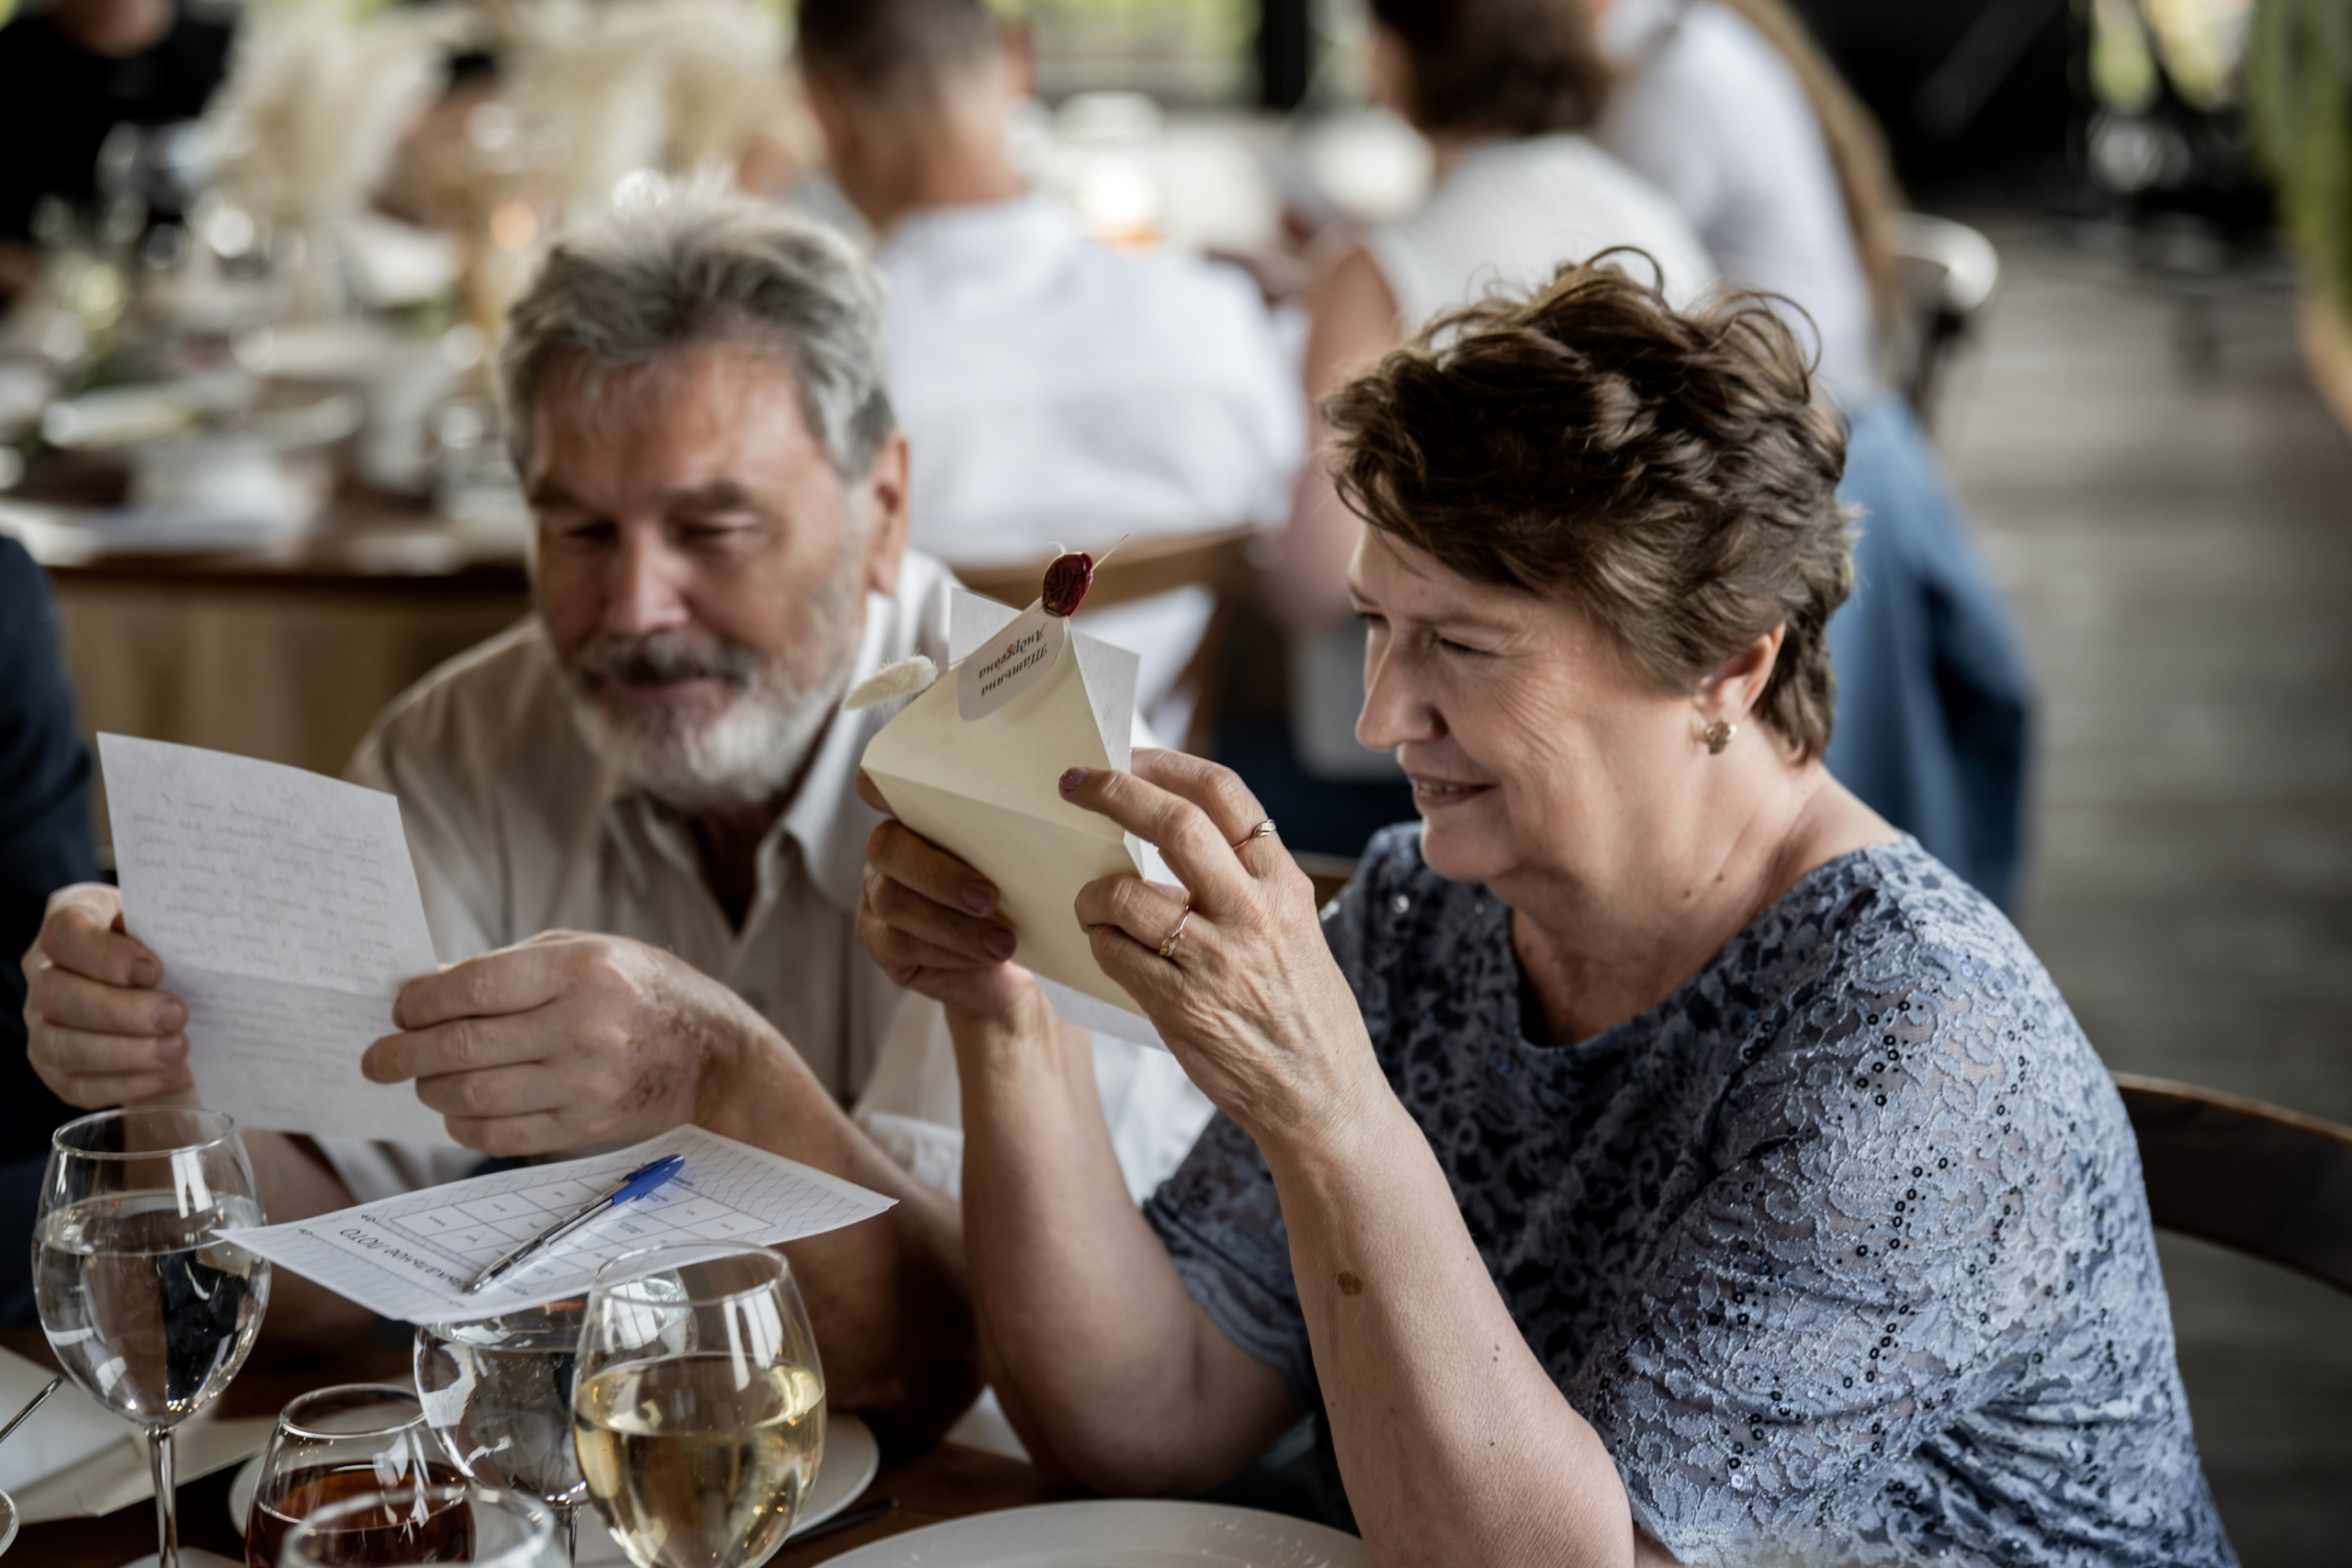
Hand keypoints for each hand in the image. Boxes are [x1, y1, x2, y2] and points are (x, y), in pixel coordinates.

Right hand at [22, 883, 194, 1106]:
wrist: (162, 992)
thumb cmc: (165, 948)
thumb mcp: (167, 925)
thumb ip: (170, 930)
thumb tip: (201, 946)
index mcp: (68, 924)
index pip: (65, 933)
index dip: (105, 955)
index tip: (154, 970)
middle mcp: (43, 973)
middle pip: (60, 996)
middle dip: (123, 1012)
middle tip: (177, 1015)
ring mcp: (42, 1023)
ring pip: (62, 1046)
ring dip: (126, 1053)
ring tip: (178, 1048)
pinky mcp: (55, 1067)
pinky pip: (78, 1085)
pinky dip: (127, 1084)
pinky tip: (170, 1074)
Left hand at [362, 933, 772, 1156]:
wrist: (717, 1060)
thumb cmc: (645, 993)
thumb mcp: (591, 952)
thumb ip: (514, 967)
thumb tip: (430, 993)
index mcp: (583, 970)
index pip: (474, 987)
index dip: (420, 1002)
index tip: (399, 1009)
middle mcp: (583, 1027)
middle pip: (463, 1046)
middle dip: (404, 1053)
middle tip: (377, 1057)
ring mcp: (585, 1084)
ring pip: (473, 1095)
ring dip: (431, 1090)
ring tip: (422, 1081)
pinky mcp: (585, 1128)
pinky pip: (501, 1134)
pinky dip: (465, 1125)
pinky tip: (458, 1110)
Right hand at [854, 769, 1036, 1021]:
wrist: (1011, 965)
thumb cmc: (1016, 899)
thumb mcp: (1020, 861)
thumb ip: (1014, 830)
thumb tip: (1058, 794)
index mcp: (917, 819)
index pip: (879, 785)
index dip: (880, 783)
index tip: (916, 788)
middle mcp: (889, 853)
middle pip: (885, 846)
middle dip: (939, 873)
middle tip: (990, 897)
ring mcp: (876, 898)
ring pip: (893, 902)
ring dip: (952, 924)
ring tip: (1002, 941)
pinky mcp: (880, 942)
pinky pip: (900, 944)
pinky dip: (947, 951)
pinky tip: (982, 957)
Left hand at [1060, 751, 1386, 1141]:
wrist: (1322, 1098)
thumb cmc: (1303, 1013)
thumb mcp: (1296, 930)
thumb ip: (1246, 883)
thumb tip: (1172, 834)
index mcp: (1284, 885)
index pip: (1225, 794)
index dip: (1168, 763)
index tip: (1131, 754)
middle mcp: (1253, 913)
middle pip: (1173, 823)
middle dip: (1114, 792)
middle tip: (1074, 784)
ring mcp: (1215, 960)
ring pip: (1126, 894)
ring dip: (1093, 891)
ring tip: (1091, 902)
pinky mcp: (1180, 1006)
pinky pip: (1115, 954)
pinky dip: (1099, 942)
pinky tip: (1107, 947)